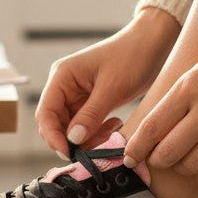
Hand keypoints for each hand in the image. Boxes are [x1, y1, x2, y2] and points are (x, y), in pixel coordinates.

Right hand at [35, 9, 179, 156]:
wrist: (152, 44)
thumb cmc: (131, 57)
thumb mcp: (111, 88)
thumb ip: (90, 115)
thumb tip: (72, 140)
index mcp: (62, 77)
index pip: (45, 113)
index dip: (52, 136)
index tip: (68, 154)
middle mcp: (65, 86)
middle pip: (55, 124)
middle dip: (72, 139)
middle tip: (96, 145)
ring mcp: (77, 95)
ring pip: (72, 129)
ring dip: (88, 137)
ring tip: (111, 129)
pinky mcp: (91, 102)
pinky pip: (86, 125)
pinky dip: (97, 131)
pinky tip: (114, 124)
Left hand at [122, 21, 197, 177]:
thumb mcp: (197, 70)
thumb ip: (176, 99)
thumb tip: (150, 134)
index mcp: (189, 86)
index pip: (152, 127)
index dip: (136, 148)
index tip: (129, 158)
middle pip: (169, 152)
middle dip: (157, 161)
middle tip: (157, 160)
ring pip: (193, 165)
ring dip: (183, 167)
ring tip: (183, 159)